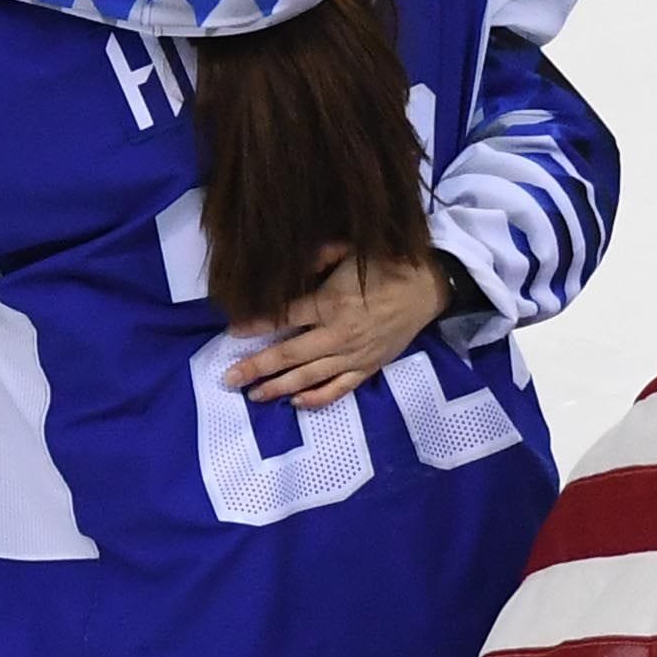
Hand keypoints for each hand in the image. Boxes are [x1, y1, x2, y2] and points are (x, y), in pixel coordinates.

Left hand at [227, 246, 447, 409]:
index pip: (283, 318)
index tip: (230, 333)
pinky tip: (296, 404)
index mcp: (330, 304)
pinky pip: (340, 388)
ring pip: (310, 377)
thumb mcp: (347, 253)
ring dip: (279, 387)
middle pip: (289, 355)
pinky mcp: (369, 367)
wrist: (427, 288)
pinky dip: (318, 398)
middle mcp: (338, 335)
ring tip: (253, 395)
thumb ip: (315, 258)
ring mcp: (354, 355)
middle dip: (256, 367)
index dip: (255, 325)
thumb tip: (286, 265)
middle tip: (229, 378)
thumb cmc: (384, 266)